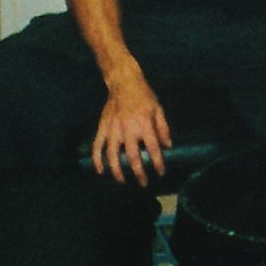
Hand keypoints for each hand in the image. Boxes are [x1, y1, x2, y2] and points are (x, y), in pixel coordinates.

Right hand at [92, 66, 170, 186]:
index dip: (158, 162)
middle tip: (143, 183)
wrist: (124, 82)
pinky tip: (100, 171)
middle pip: (132, 156)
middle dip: (138, 172)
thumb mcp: (158, 109)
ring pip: (112, 155)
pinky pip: (97, 146)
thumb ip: (163, 128)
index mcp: (144, 124)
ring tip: (122, 181)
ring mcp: (113, 129)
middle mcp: (128, 129)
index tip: (160, 173)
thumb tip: (168, 146)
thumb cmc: (144, 96)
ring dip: (117, 170)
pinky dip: (97, 160)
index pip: (153, 148)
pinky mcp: (103, 127)